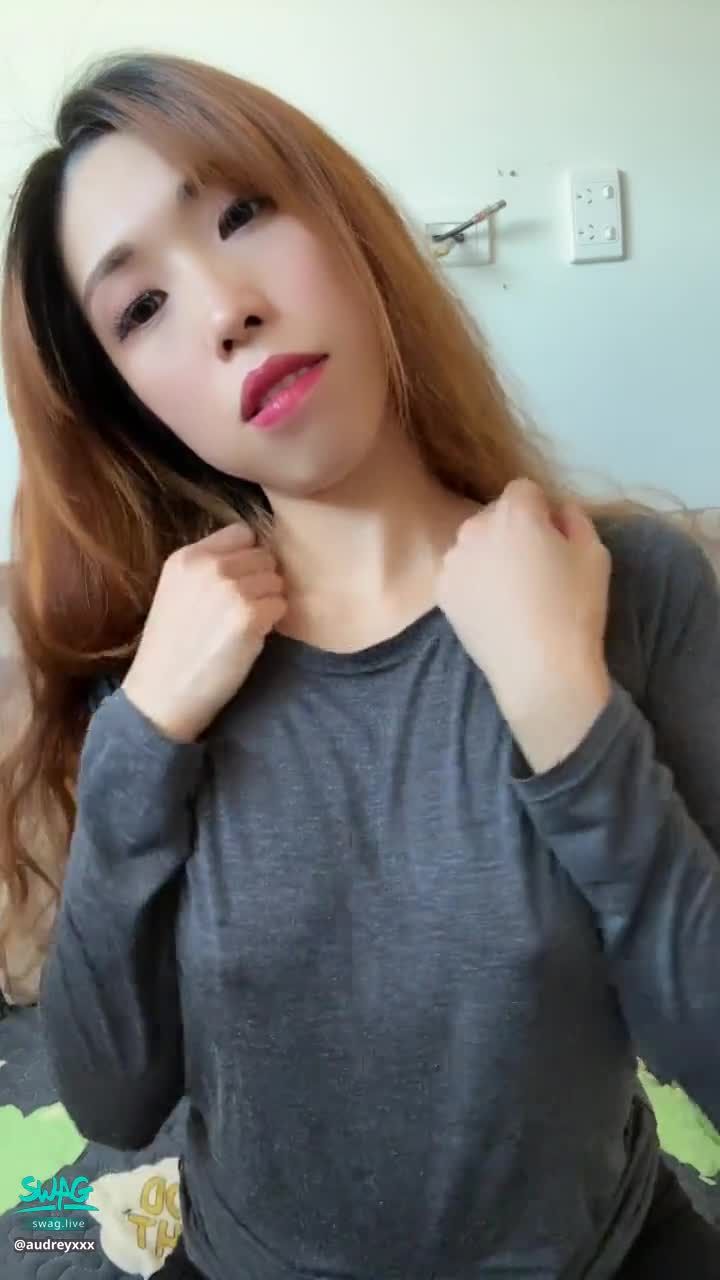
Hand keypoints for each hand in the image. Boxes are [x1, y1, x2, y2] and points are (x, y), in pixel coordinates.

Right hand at [122, 523, 286, 741]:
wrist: (162, 694)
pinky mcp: (249, 616)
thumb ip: (207, 568)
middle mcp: (209, 566)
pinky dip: (273, 622)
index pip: (241, 532)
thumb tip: (253, 554)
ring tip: (246, 624)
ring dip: (269, 601)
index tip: (242, 579)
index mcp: (186, 557)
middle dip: (261, 579)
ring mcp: (230, 589)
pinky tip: (252, 637)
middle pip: (264, 555)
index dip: (249, 556)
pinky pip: (281, 605)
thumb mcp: (176, 592)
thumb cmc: (172, 648)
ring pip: (276, 580)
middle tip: (245, 607)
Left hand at [437, 479, 612, 771]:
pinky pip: (460, 571)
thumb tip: (555, 511)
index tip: (553, 540)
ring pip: (474, 542)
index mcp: (515, 511)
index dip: (542, 511)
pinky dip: (473, 580)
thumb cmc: (575, 608)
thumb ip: (574, 517)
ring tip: (511, 592)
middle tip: (533, 567)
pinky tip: (492, 607)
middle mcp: (475, 527)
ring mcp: (453, 560)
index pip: (525, 490)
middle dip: (513, 529)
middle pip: (495, 514)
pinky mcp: (441, 591)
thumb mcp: (595, 552)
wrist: (540, 670)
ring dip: (490, 554)